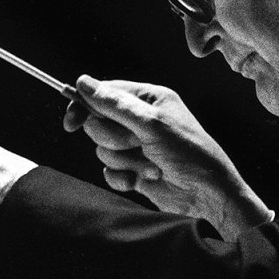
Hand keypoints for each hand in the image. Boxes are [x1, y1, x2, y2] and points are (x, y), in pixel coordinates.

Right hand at [63, 75, 271, 239]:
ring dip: (124, 160)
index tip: (71, 123)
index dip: (84, 107)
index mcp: (148, 99)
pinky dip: (123, 178)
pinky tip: (141, 181)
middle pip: (98, 123)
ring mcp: (136, 145)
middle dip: (115, 139)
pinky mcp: (133, 169)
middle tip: (137, 144)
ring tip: (150, 164)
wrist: (208, 195)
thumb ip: (114, 104)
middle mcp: (140, 119)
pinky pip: (109, 171)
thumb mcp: (151, 124)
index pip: (103, 94)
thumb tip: (83, 82)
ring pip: (102, 150)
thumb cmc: (189, 152)